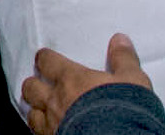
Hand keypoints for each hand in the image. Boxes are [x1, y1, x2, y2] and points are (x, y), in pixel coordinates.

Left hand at [22, 36, 151, 134]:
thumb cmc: (124, 110)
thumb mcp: (133, 80)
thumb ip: (124, 59)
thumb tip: (120, 39)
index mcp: (71, 79)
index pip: (47, 61)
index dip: (45, 58)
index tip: (46, 58)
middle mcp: (56, 101)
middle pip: (31, 87)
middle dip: (34, 84)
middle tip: (41, 84)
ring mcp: (53, 125)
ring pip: (31, 114)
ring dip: (35, 109)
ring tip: (41, 109)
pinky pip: (39, 134)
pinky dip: (41, 130)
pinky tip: (50, 131)